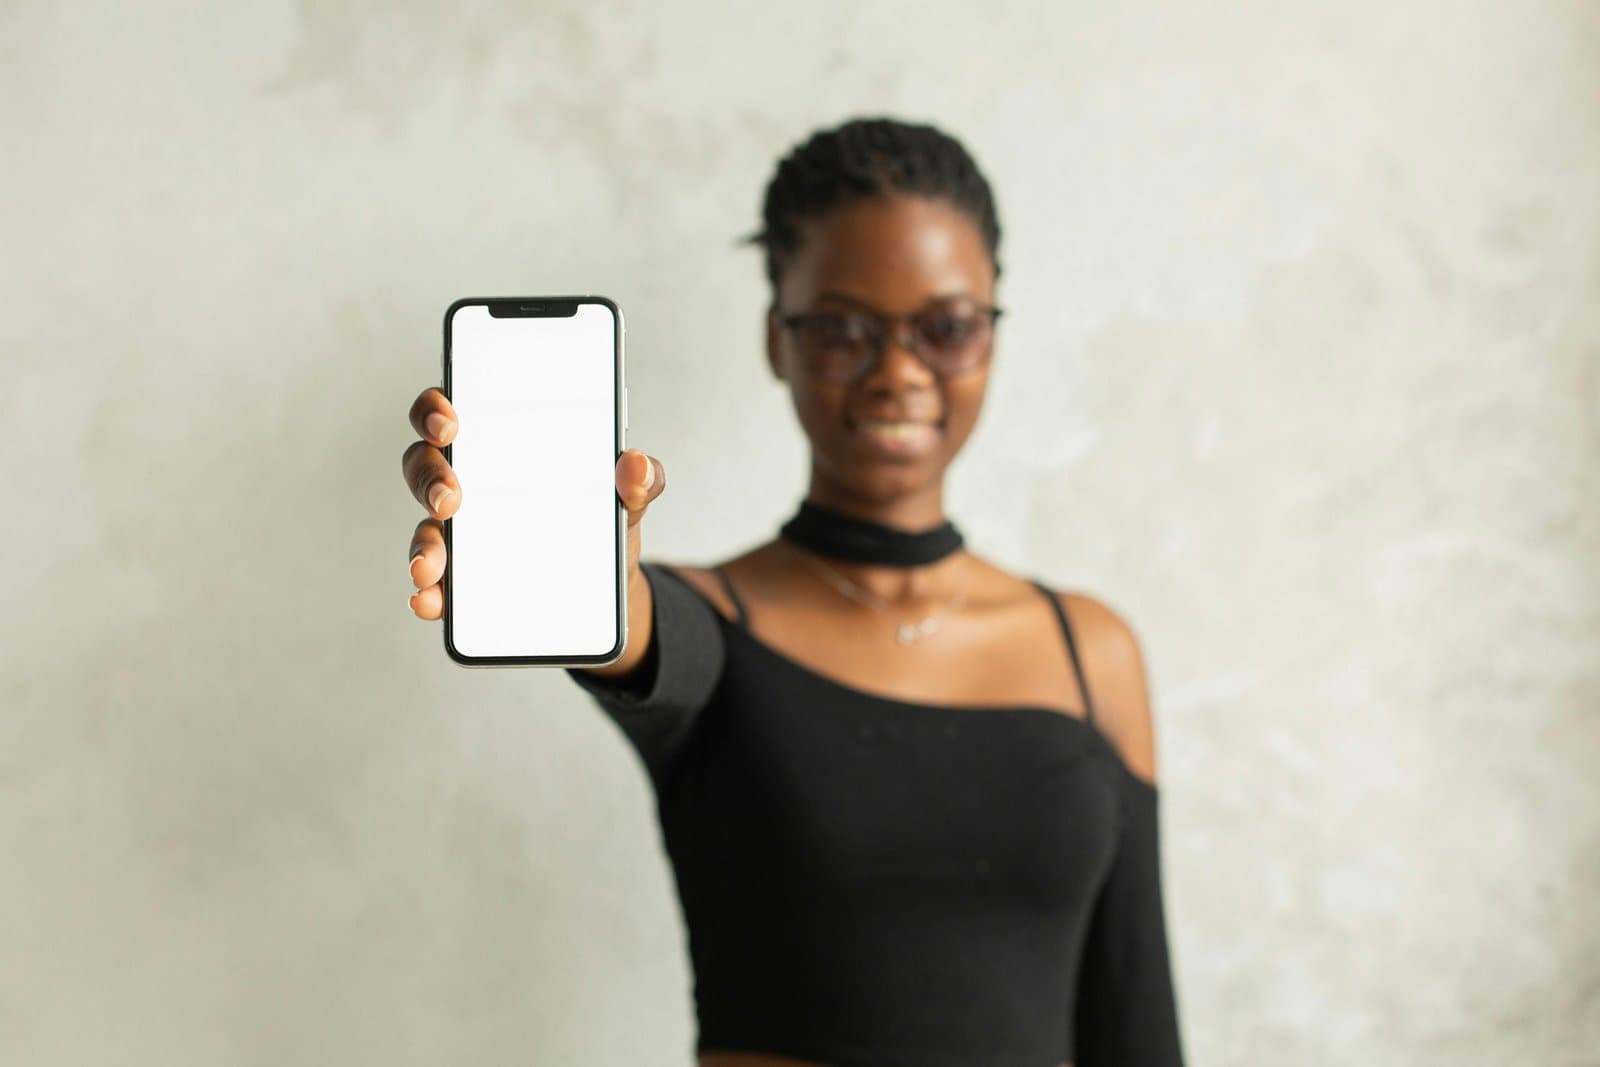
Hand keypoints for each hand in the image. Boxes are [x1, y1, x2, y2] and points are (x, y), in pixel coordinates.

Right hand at [402, 386, 664, 618]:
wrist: (608, 586)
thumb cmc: (603, 517)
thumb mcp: (628, 496)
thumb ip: (642, 478)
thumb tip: (637, 465)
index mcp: (499, 445)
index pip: (448, 412)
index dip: (435, 409)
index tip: (448, 422)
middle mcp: (468, 482)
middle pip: (424, 464)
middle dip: (429, 478)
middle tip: (452, 499)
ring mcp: (461, 532)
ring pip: (424, 527)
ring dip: (423, 545)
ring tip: (432, 566)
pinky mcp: (464, 579)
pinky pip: (436, 582)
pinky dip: (429, 593)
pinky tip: (432, 601)